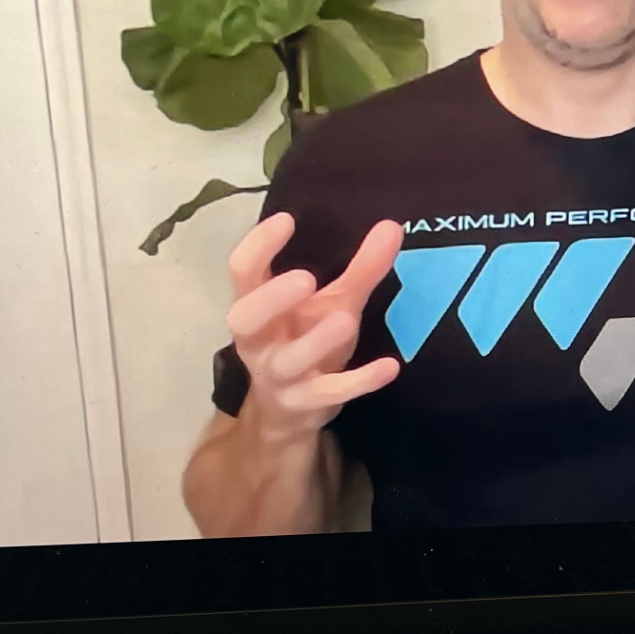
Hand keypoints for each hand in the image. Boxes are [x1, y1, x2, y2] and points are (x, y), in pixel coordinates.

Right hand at [225, 211, 402, 447]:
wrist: (289, 413)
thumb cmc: (305, 341)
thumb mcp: (333, 303)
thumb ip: (360, 268)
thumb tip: (392, 226)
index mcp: (256, 305)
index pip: (242, 271)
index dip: (257, 245)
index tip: (287, 220)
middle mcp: (258, 339)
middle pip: (246, 317)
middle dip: (272, 299)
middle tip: (306, 278)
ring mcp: (278, 375)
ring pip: (287, 360)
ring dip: (315, 340)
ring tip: (345, 319)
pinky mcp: (304, 403)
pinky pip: (328, 393)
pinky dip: (358, 381)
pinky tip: (389, 367)